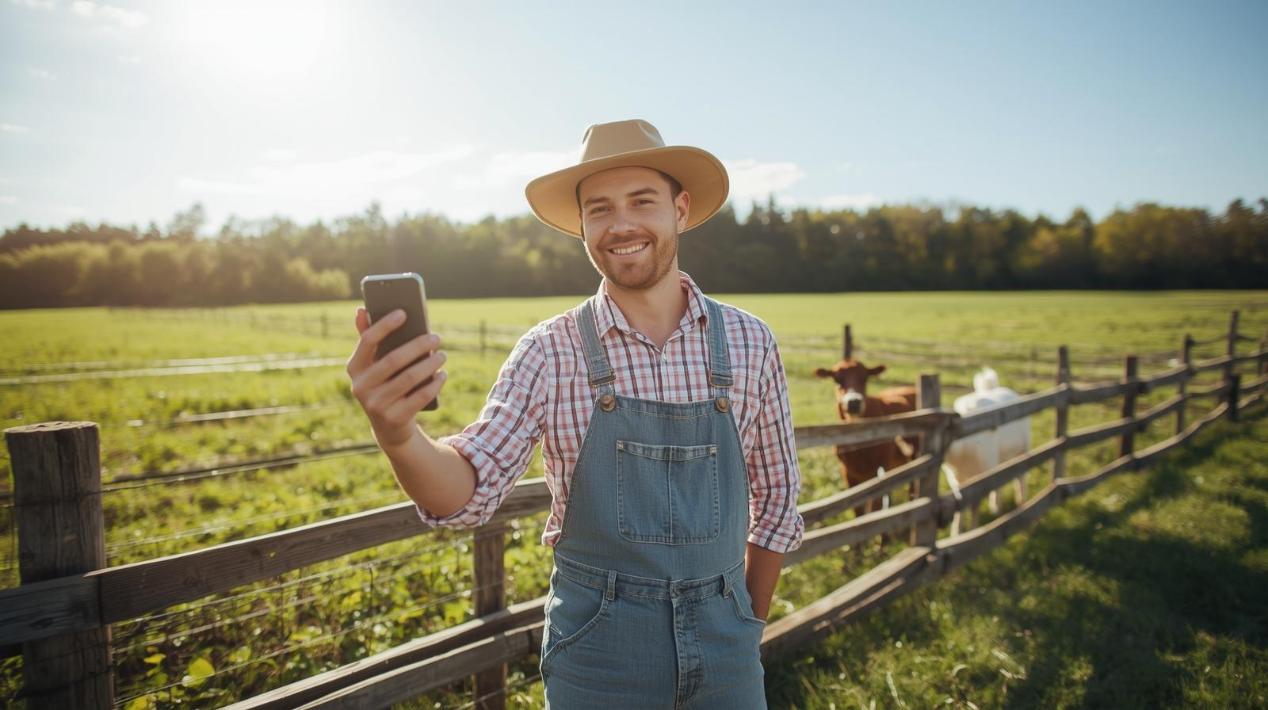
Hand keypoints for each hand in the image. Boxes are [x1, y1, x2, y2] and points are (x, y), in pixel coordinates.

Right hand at [346, 306, 447, 447]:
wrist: (389, 427)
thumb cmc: (384, 385)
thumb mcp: (374, 366)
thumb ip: (369, 339)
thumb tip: (361, 309)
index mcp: (355, 368)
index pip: (367, 341)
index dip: (385, 325)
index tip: (404, 312)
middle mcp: (361, 387)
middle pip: (393, 360)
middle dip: (418, 346)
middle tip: (436, 337)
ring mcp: (376, 405)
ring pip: (409, 378)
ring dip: (430, 364)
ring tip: (442, 355)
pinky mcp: (394, 419)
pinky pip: (420, 397)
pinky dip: (434, 383)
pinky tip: (443, 374)